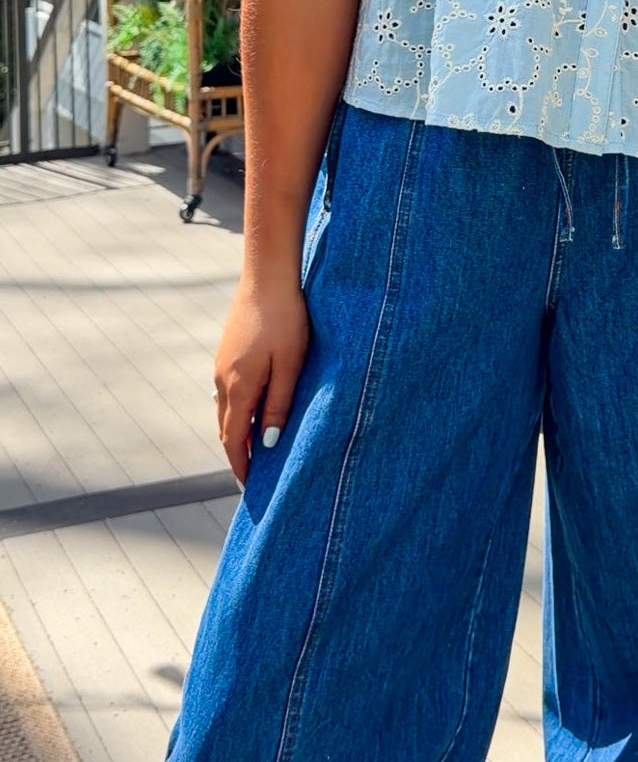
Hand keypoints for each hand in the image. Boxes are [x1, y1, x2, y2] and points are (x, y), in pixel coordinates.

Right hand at [212, 274, 308, 483]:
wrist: (268, 274)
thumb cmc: (287, 318)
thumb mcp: (290, 365)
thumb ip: (278, 404)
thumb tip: (265, 443)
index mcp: (239, 386)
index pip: (233, 439)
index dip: (240, 465)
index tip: (249, 488)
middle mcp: (223, 378)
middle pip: (226, 427)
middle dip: (238, 452)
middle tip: (253, 475)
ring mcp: (222, 362)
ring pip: (226, 407)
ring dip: (237, 430)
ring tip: (254, 447)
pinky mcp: (228, 349)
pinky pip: (229, 389)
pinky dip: (238, 408)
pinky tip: (252, 408)